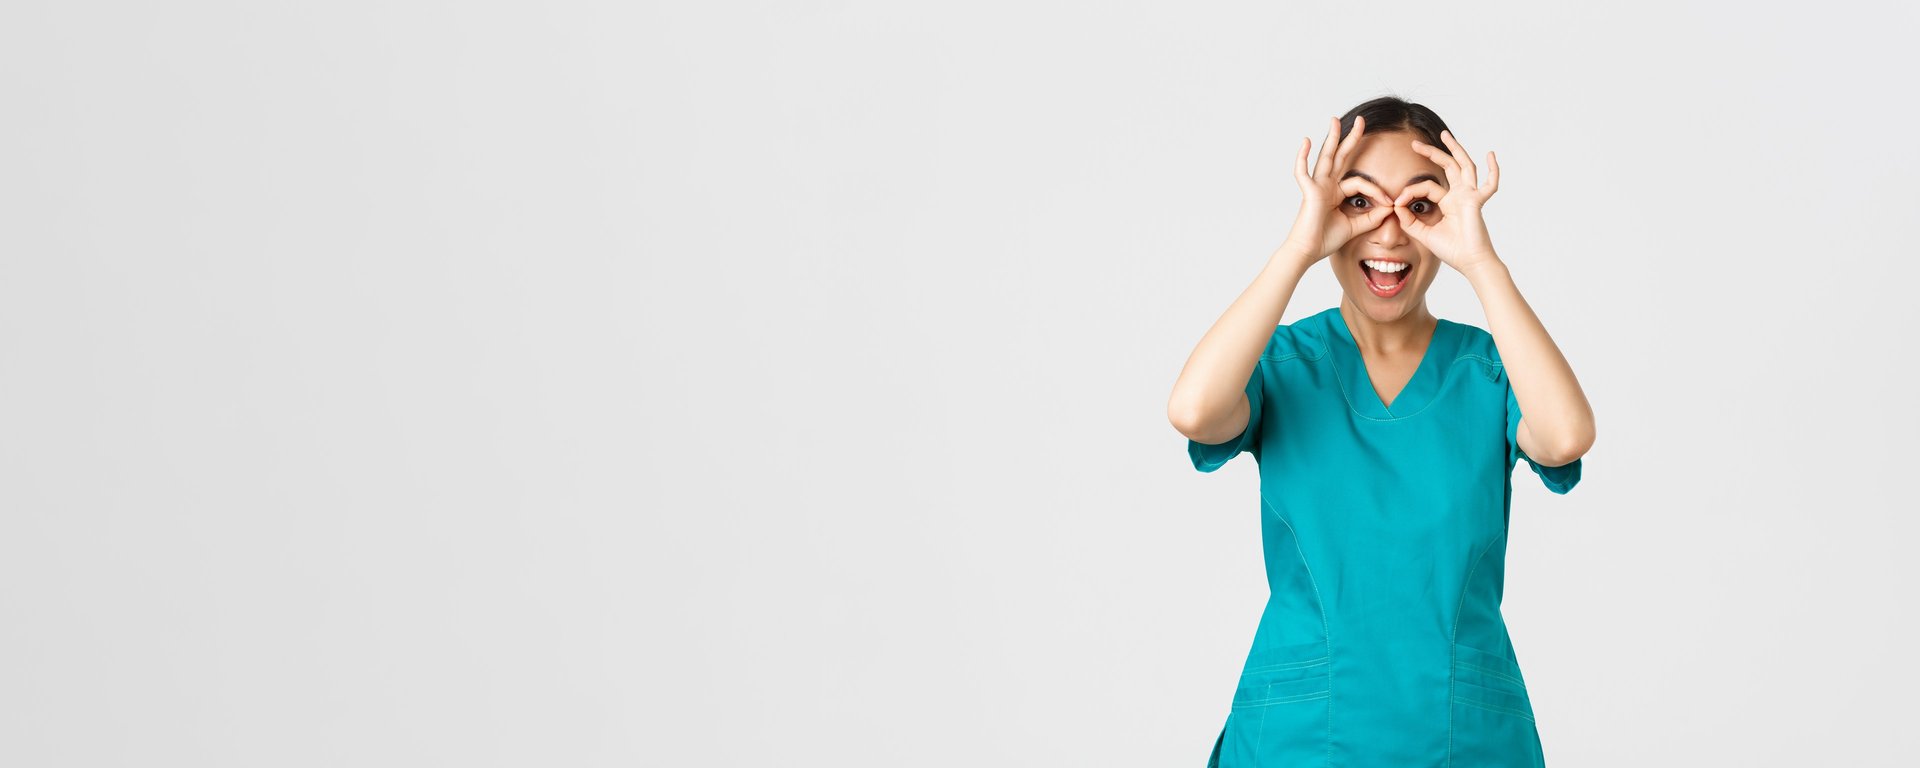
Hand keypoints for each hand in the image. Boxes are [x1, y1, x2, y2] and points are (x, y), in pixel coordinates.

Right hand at [1281, 115, 1397, 264]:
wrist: (1308, 251)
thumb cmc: (1325, 240)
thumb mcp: (1355, 227)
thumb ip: (1372, 216)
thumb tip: (1390, 206)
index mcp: (1335, 193)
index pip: (1361, 183)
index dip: (1377, 191)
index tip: (1390, 204)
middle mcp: (1326, 186)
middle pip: (1340, 157)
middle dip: (1350, 138)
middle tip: (1360, 121)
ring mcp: (1316, 186)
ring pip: (1326, 157)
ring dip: (1331, 138)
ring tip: (1335, 120)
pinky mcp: (1309, 192)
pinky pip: (1303, 172)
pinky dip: (1303, 157)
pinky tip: (1307, 142)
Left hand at [1393, 129, 1500, 272]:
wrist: (1469, 262)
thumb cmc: (1451, 250)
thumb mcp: (1423, 233)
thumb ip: (1409, 220)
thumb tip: (1396, 206)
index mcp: (1448, 202)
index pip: (1427, 187)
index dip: (1410, 191)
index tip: (1397, 201)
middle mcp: (1460, 195)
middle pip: (1447, 167)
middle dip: (1432, 153)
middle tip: (1415, 144)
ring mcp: (1470, 196)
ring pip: (1463, 166)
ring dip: (1455, 149)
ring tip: (1445, 135)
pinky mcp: (1477, 201)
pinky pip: (1490, 184)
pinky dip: (1493, 170)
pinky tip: (1490, 154)